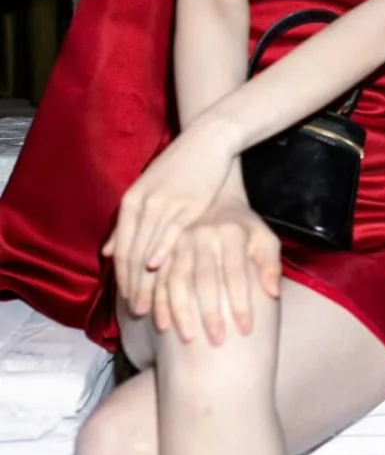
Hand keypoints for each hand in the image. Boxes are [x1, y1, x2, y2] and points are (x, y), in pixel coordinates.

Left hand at [103, 116, 241, 306]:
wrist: (207, 141)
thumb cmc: (179, 169)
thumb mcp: (146, 191)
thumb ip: (126, 223)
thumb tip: (107, 252)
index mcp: (130, 203)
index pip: (122, 250)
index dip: (123, 279)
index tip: (127, 302)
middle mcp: (142, 205)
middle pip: (132, 255)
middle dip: (134, 287)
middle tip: (137, 312)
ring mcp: (163, 204)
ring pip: (148, 248)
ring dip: (147, 279)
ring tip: (151, 303)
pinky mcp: (187, 203)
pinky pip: (169, 232)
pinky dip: (160, 251)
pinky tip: (157, 267)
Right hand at [149, 200, 280, 344]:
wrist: (216, 204)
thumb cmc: (246, 231)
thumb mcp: (265, 239)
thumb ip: (271, 264)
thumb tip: (273, 293)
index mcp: (231, 231)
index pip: (236, 272)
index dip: (241, 302)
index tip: (246, 330)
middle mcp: (203, 234)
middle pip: (205, 278)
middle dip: (211, 312)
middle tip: (218, 341)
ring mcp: (180, 242)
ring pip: (177, 280)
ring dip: (181, 311)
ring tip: (188, 339)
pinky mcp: (164, 250)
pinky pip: (157, 279)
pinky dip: (158, 302)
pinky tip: (162, 325)